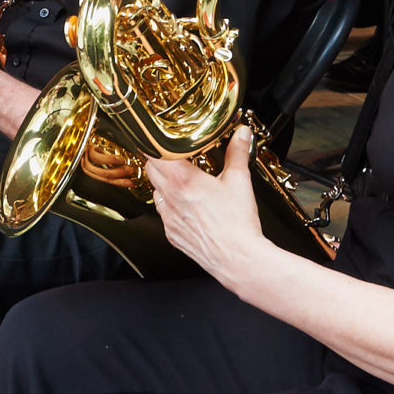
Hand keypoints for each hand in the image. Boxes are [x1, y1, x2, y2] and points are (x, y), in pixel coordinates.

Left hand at [145, 129, 268, 282]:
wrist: (238, 259)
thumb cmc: (237, 223)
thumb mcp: (240, 180)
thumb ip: (237, 152)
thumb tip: (241, 134)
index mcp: (182, 180)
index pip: (154, 154)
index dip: (156, 144)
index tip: (162, 139)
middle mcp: (170, 198)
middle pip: (151, 170)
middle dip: (160, 160)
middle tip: (174, 154)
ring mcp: (168, 218)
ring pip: (156, 192)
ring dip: (164, 182)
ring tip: (183, 179)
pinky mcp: (172, 234)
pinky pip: (163, 213)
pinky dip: (170, 205)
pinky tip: (187, 204)